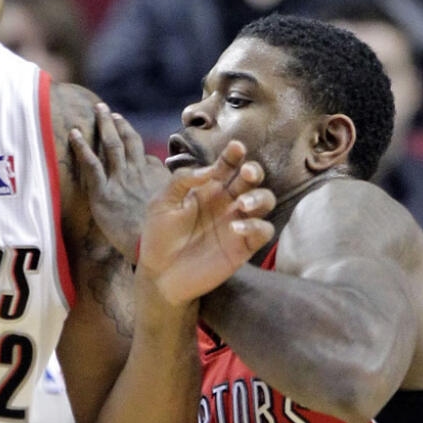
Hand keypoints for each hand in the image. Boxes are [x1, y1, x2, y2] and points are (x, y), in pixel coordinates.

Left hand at [69, 103, 168, 263]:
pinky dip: (81, 147)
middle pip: (128, 141)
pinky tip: (74, 133)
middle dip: (117, 123)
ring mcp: (119, 180)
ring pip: (111, 145)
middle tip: (107, 110)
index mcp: (156, 177)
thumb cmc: (163, 234)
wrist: (150, 246)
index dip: (134, 144)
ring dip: (103, 125)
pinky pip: (90, 164)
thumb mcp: (177, 209)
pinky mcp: (102, 192)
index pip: (145, 157)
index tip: (126, 131)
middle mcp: (137, 173)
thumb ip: (172, 195)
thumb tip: (173, 186)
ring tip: (97, 110)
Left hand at [140, 140, 274, 305]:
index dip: (233, 155)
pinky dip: (255, 226)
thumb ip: (182, 182)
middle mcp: (226, 202)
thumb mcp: (161, 204)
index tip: (236, 147)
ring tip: (241, 203)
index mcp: (207, 189)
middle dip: (254, 171)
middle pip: (251, 179)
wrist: (159, 274)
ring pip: (265, 201)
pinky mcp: (243, 247)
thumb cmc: (158, 237)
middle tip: (246, 172)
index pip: (227, 166)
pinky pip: (263, 231)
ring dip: (259, 197)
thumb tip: (210, 169)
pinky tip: (234, 229)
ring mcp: (237, 223)